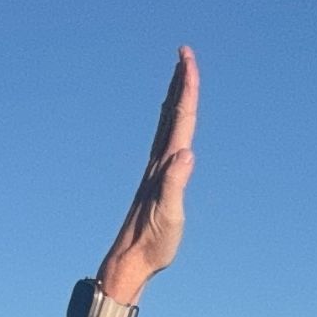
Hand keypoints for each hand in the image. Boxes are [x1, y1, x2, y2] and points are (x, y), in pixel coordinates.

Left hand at [96, 44, 197, 303]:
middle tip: (185, 53)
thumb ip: (174, 185)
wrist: (128, 262)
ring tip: (180, 79)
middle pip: (172, 114)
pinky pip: (165, 144)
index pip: (180, 119)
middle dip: (180, 83)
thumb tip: (185, 154)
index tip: (188, 59)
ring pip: (167, 127)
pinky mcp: (154, 184)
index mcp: (165, 166)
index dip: (186, 88)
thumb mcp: (168, 217)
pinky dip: (171, 126)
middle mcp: (158, 164)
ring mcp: (155, 173)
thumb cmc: (151, 244)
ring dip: (175, 100)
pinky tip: (172, 128)